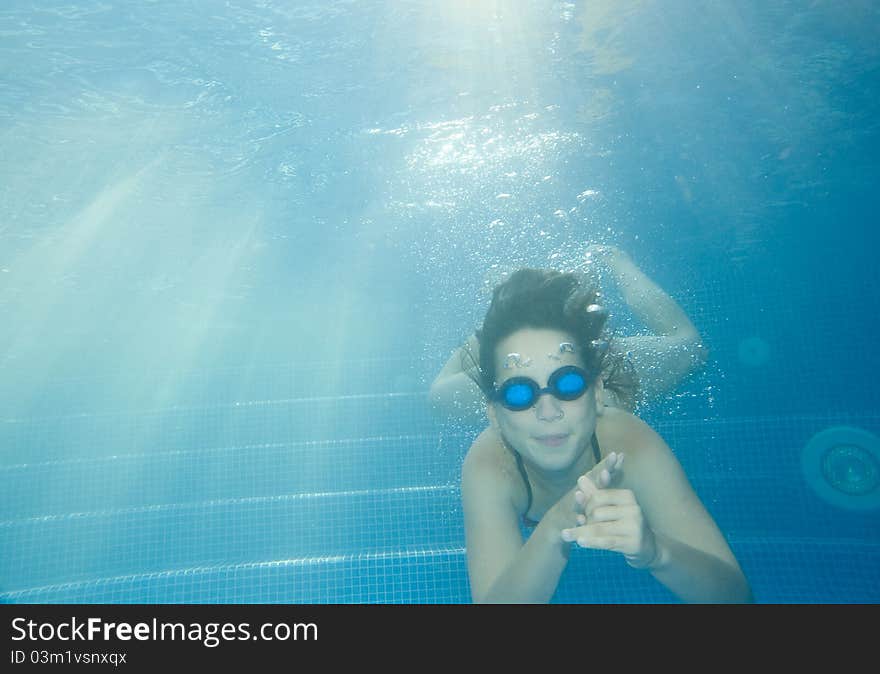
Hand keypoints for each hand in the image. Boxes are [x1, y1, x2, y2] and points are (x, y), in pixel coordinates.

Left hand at [561, 451, 659, 568]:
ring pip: (599, 528)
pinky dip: (591, 541)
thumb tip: (580, 478)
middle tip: (583, 528)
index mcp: (627, 496)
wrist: (647, 547)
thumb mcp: (610, 507)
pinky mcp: (633, 542)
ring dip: (580, 532)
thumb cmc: (624, 524)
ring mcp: (634, 526)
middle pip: (596, 513)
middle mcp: (633, 508)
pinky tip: (579, 542)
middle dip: (585, 521)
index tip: (581, 514)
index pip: (597, 496)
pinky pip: (607, 541)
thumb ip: (595, 494)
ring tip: (565, 535)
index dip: (585, 505)